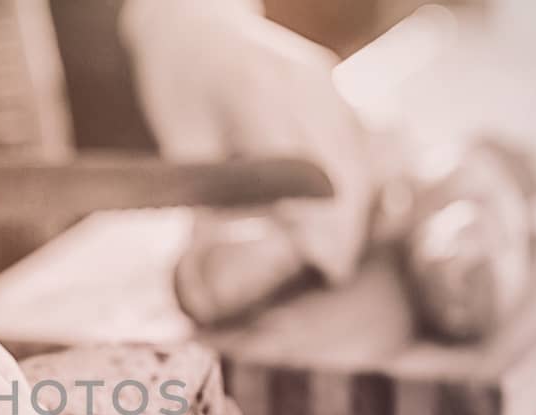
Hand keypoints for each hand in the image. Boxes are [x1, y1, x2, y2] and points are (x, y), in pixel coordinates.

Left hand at [122, 0, 374, 285]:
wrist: (191, 22)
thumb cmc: (178, 84)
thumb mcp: (179, 142)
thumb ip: (205, 197)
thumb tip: (209, 268)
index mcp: (256, 90)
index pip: (301, 167)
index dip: (317, 220)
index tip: (322, 261)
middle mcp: (301, 79)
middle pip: (341, 162)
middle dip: (344, 223)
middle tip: (334, 269)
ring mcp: (323, 77)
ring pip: (357, 150)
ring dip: (355, 205)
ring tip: (339, 253)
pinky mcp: (331, 82)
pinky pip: (355, 136)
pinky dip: (355, 178)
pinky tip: (344, 215)